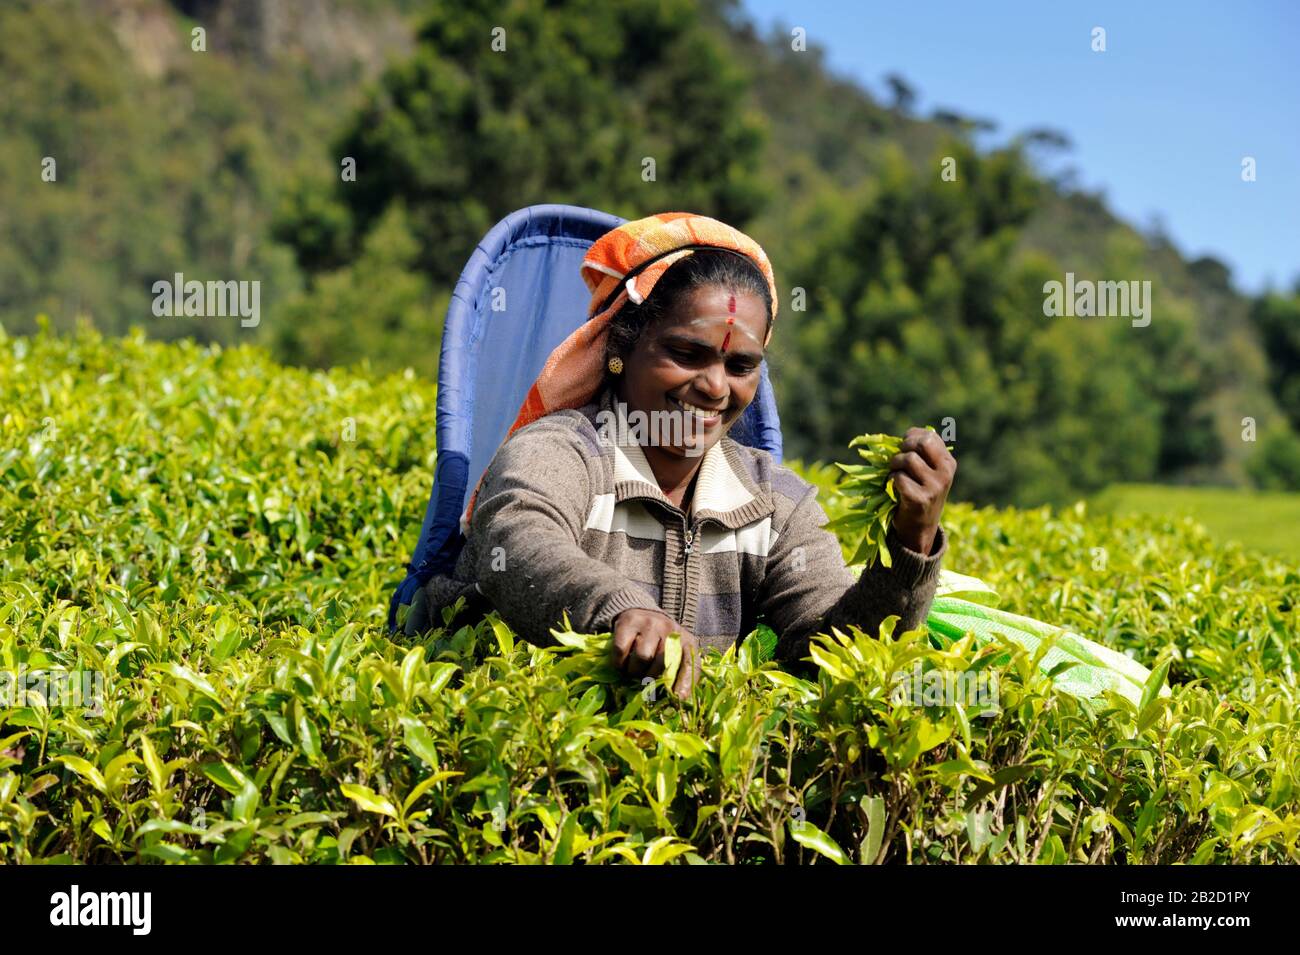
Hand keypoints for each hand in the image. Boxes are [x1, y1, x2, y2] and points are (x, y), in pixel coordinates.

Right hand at [610, 608, 699, 698]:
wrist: (642, 613)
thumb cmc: (661, 642)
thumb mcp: (676, 654)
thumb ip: (679, 674)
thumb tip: (678, 700)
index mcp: (686, 641)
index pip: (690, 664)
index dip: (684, 683)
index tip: (678, 698)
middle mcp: (670, 630)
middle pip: (661, 663)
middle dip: (650, 678)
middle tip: (643, 680)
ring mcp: (649, 624)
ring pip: (642, 657)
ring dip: (634, 671)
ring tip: (632, 672)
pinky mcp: (628, 622)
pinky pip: (621, 649)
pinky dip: (619, 662)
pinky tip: (621, 663)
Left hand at [888, 427, 956, 554]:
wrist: (919, 528)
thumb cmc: (919, 494)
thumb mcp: (928, 472)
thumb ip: (921, 453)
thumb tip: (907, 436)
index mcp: (948, 463)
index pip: (929, 436)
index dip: (911, 437)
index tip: (904, 447)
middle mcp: (945, 473)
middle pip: (920, 443)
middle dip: (904, 447)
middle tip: (898, 460)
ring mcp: (935, 486)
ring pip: (907, 460)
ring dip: (894, 466)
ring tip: (895, 475)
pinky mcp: (920, 499)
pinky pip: (898, 478)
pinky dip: (891, 481)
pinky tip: (895, 489)